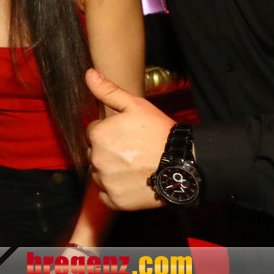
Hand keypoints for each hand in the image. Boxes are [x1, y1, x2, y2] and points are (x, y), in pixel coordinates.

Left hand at [85, 69, 172, 209]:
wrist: (184, 164)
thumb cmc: (159, 132)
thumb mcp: (135, 105)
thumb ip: (108, 90)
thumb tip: (89, 73)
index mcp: (98, 135)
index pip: (93, 132)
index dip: (110, 131)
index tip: (128, 135)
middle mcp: (97, 159)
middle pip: (94, 153)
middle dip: (108, 150)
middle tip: (132, 151)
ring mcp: (106, 181)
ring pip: (99, 173)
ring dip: (110, 170)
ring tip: (134, 166)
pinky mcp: (116, 200)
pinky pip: (106, 194)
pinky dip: (115, 190)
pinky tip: (131, 181)